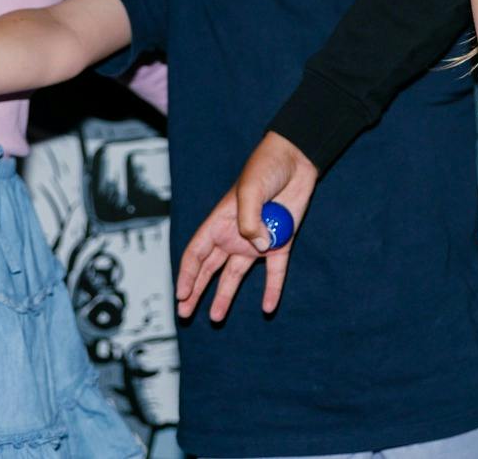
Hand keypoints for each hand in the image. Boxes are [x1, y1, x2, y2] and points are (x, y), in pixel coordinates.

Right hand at [175, 131, 318, 320]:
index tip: (180, 295)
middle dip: (195, 291)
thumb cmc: (266, 168)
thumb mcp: (251, 189)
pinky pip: (275, 272)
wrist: (296, 160)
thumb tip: (259, 248)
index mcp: (220, 222)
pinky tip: (268, 307)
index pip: (196, 253)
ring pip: (235, 276)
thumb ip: (250, 219)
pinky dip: (272, 289)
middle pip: (209, 269)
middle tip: (184, 313)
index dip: (187, 274)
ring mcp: (257, 242)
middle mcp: (234, 236)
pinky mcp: (281, 243)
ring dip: (224, 296)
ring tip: (215, 317)